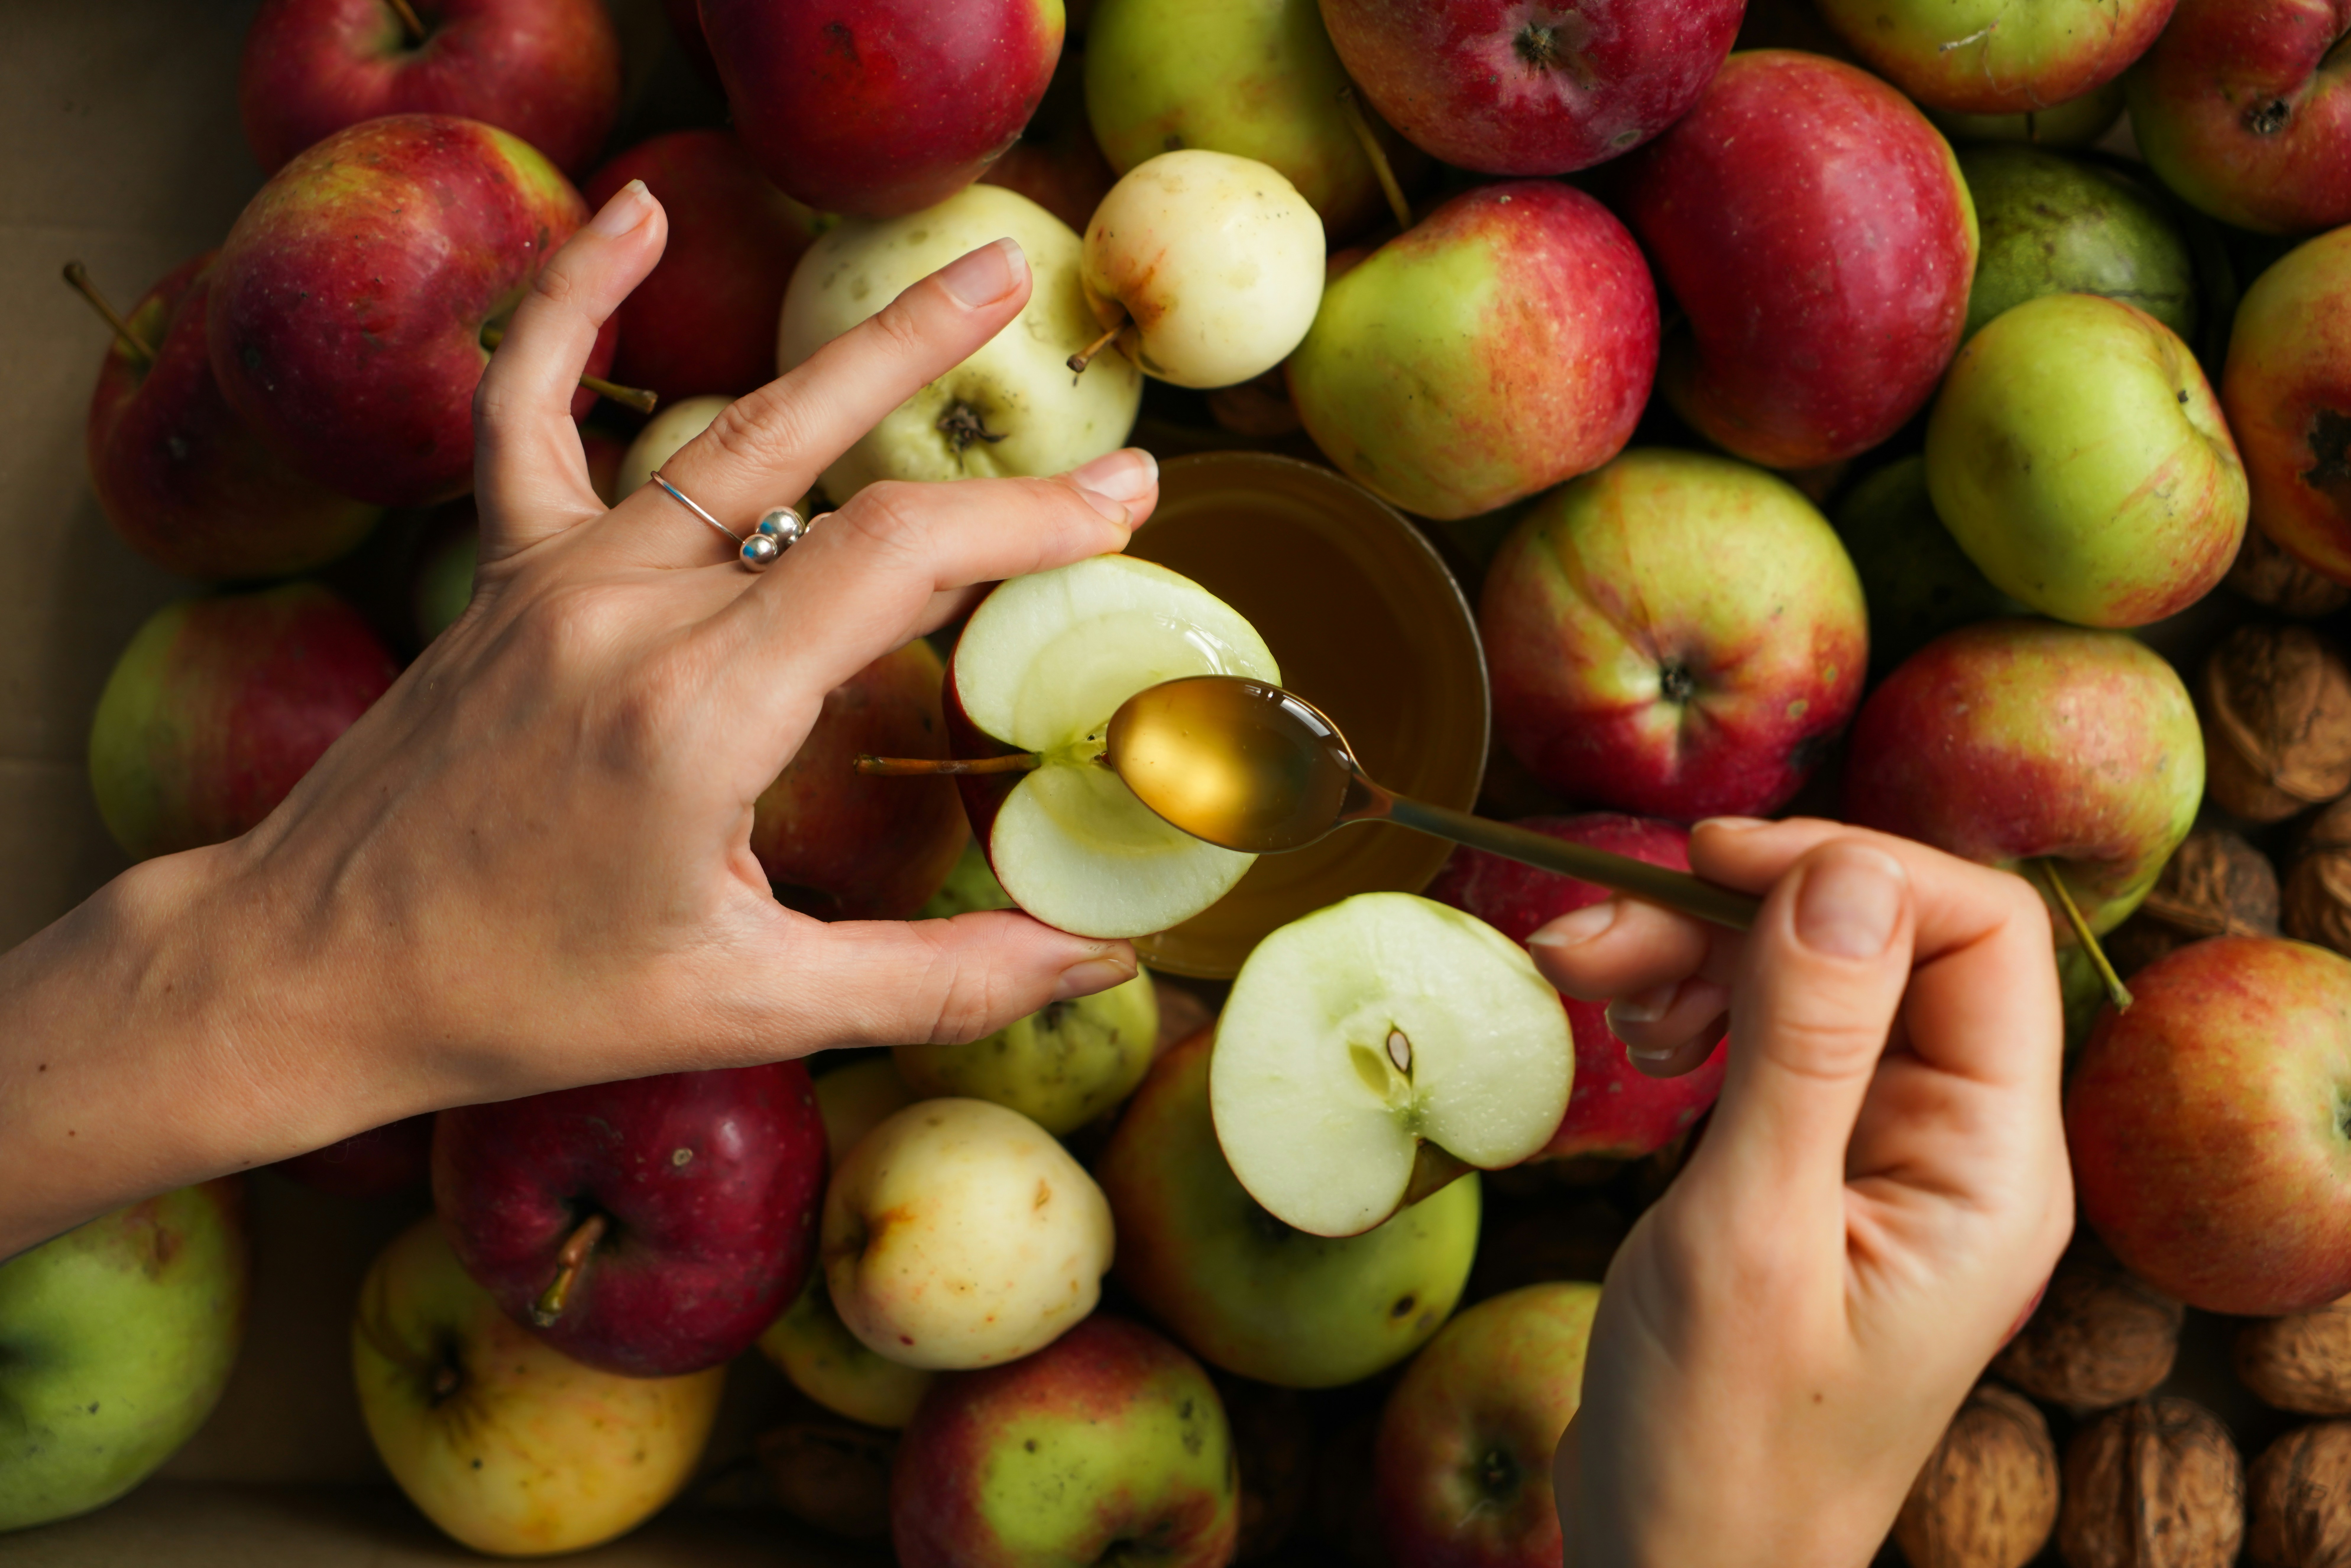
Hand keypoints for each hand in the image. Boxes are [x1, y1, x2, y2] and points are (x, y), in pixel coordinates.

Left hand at [0, 179, 1157, 1252]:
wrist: (313, 968)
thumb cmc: (524, 997)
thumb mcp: (747, 1006)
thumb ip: (932, 981)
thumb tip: (1091, 956)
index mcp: (702, 714)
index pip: (898, 559)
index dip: (1026, 519)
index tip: (1120, 499)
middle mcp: (630, 615)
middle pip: (823, 456)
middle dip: (950, 377)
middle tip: (1048, 316)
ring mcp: (557, 578)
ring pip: (729, 429)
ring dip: (854, 346)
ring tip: (961, 275)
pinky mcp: (504, 573)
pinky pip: (526, 408)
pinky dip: (569, 305)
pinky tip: (633, 218)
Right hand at [1537, 819, 2073, 1567]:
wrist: (1676, 1562)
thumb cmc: (1722, 1440)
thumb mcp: (1752, 1230)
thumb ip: (1807, 1045)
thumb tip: (1845, 871)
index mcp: (1990, 1163)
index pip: (1979, 933)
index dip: (1851, 867)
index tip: (1712, 860)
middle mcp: (1955, 1141)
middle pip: (1878, 943)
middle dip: (1734, 911)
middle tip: (1595, 932)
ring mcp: (1882, 1151)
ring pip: (1808, 977)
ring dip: (1692, 952)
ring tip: (1585, 979)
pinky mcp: (1811, 1163)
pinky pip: (1767, 1035)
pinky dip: (1690, 1008)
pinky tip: (1631, 1035)